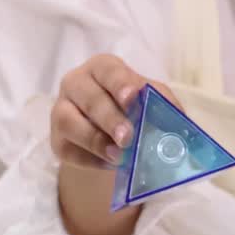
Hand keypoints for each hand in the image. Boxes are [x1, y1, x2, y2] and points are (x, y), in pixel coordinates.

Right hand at [52, 54, 179, 169]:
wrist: (114, 140)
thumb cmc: (135, 113)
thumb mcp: (152, 103)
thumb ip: (163, 106)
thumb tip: (176, 122)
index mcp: (102, 69)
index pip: (108, 70)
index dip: (120, 83)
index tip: (133, 97)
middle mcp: (76, 83)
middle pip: (89, 97)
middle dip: (110, 118)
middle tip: (128, 137)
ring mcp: (62, 110)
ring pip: (67, 120)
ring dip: (94, 140)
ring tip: (118, 156)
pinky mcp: (57, 140)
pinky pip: (67, 148)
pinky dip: (89, 159)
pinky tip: (108, 164)